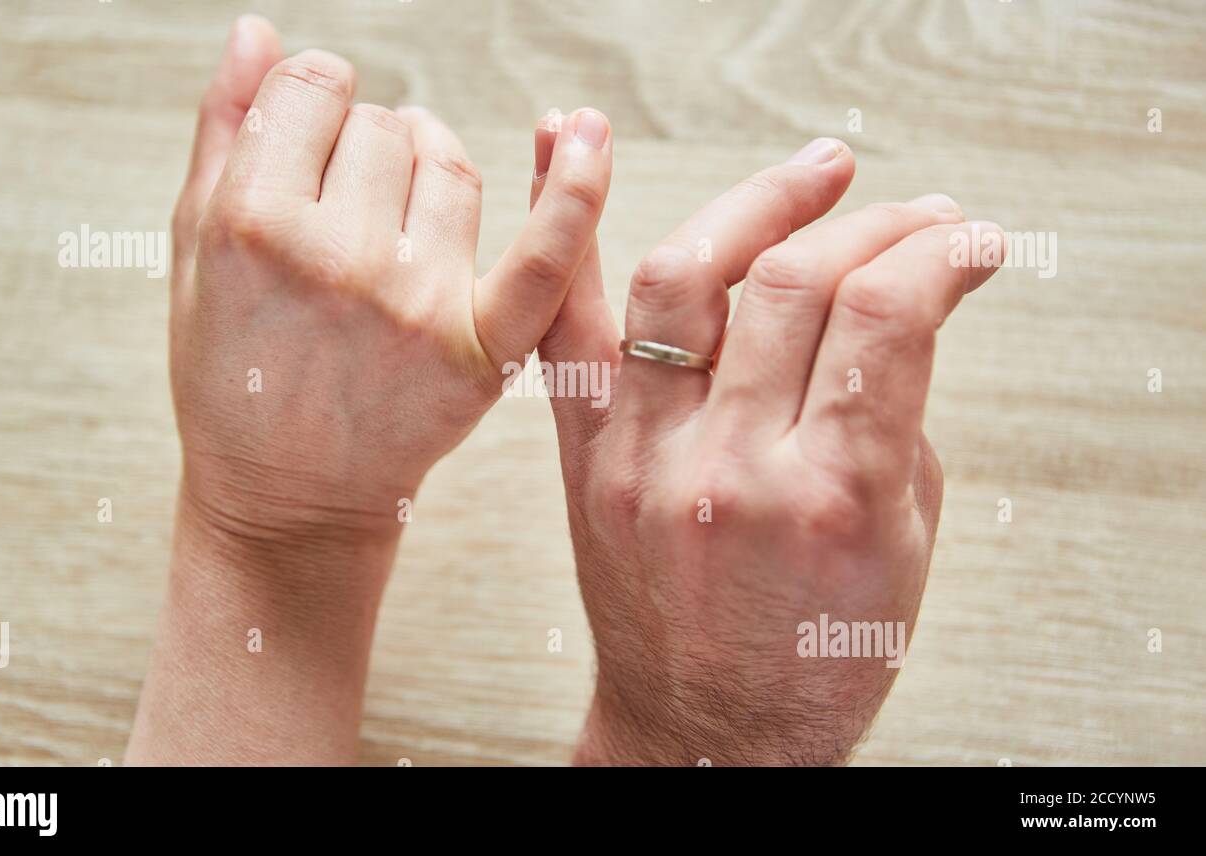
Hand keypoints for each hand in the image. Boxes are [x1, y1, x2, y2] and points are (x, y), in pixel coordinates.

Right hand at [127, 16, 611, 763]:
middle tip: (345, 220)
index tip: (312, 141)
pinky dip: (576, 188)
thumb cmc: (231, 373)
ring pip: (452, 166)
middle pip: (386, 128)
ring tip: (398, 227)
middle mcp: (336, 257)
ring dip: (431, 169)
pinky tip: (589, 134)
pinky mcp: (480, 348)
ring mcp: (416, 303)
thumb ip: (222, 136)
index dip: (316, 105)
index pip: (316, 88)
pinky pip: (546, 249)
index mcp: (252, 224)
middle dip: (366, 151)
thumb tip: (260, 31)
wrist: (286, 496)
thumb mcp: (193, 256)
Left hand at [534, 131, 1003, 764]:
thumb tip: (892, 305)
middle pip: (798, 282)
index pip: (890, 317)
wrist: (704, 733)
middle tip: (911, 211)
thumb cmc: (816, 654)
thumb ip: (894, 416)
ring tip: (812, 178)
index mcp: (832, 498)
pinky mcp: (589, 460)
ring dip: (757, 204)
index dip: (941, 252)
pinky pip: (571, 330)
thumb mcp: (902, 547)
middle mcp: (730, 470)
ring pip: (688, 278)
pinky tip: (573, 150)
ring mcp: (645, 460)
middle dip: (873, 223)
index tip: (968, 240)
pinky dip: (571, 235)